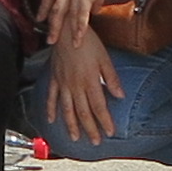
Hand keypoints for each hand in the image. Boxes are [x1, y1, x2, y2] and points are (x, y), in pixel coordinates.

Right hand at [44, 34, 119, 148]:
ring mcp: (63, 83)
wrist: (66, 28)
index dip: (104, 121)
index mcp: (90, 80)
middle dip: (90, 128)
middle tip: (95, 142)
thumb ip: (111, 78)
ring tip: (75, 138)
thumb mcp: (104, 57)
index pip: (98, 106)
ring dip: (71, 125)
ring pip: (67, 108)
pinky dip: (50, 109)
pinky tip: (51, 119)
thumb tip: (120, 95)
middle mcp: (75, 85)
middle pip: (83, 112)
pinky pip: (51, 96)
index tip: (110, 132)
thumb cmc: (87, 41)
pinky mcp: (54, 78)